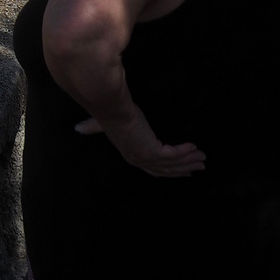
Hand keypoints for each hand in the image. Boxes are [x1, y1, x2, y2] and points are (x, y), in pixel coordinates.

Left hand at [75, 113, 205, 177]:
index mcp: (129, 154)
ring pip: (172, 164)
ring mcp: (145, 156)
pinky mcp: (152, 149)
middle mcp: (137, 159)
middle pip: (165, 170)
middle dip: (182, 170)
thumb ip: (93, 127)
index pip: (151, 168)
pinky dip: (185, 152)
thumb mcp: (102, 124)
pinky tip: (195, 148)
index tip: (181, 171)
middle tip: (198, 167)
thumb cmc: (105, 113)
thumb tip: (76, 128)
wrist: (109, 107)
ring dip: (189, 162)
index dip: (167, 171)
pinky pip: (173, 154)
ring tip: (203, 159)